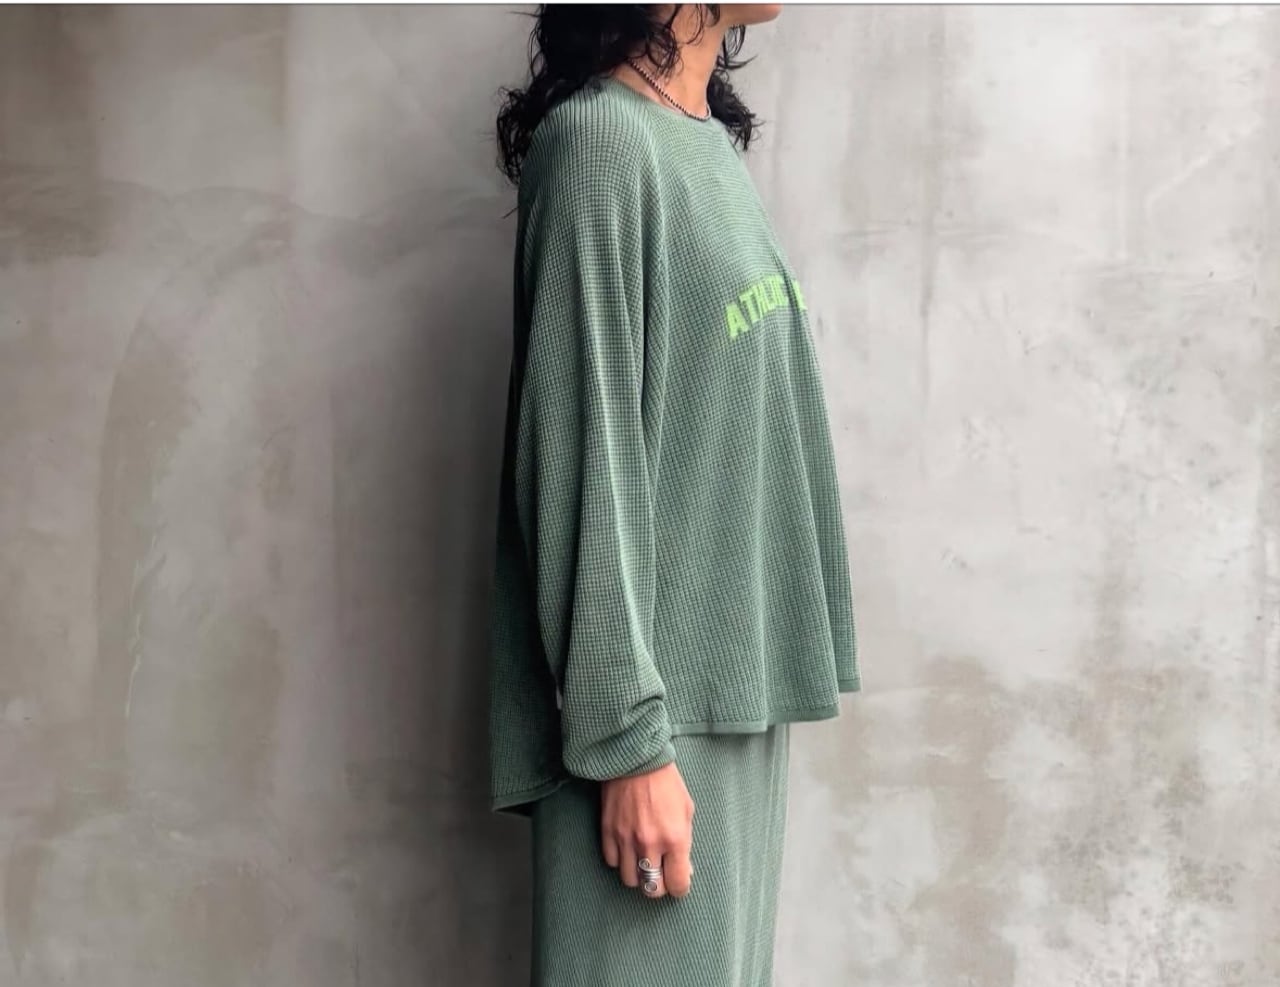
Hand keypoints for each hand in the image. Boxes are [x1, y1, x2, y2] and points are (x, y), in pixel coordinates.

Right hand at [599, 761, 694, 898]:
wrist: (635, 759)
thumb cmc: (666, 782)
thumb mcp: (686, 810)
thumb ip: (685, 843)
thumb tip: (684, 870)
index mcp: (675, 838)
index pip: (677, 884)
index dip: (680, 888)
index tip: (679, 883)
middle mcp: (650, 843)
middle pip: (652, 889)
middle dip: (659, 886)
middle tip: (661, 875)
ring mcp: (626, 839)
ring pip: (629, 880)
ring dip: (638, 875)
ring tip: (643, 861)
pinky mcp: (607, 832)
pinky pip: (612, 862)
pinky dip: (621, 860)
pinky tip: (627, 848)